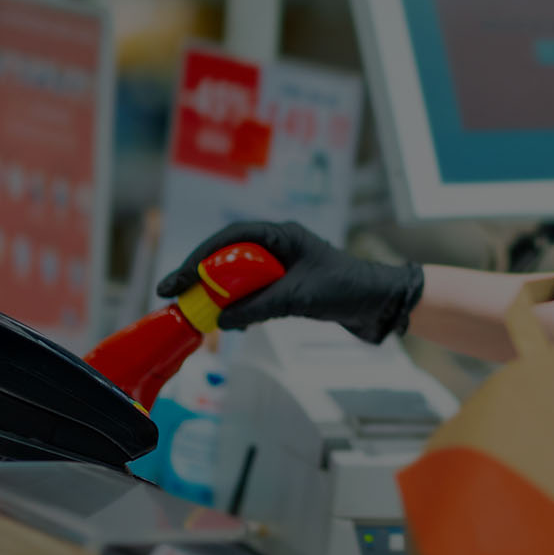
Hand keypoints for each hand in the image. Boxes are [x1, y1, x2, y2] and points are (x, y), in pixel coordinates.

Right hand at [156, 221, 423, 343]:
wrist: (381, 303)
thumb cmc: (346, 289)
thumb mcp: (299, 297)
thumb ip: (259, 306)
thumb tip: (220, 319)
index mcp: (282, 234)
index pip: (230, 237)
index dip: (199, 257)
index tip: (177, 279)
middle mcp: (279, 245)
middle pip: (228, 254)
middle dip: (200, 274)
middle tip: (173, 294)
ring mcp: (283, 265)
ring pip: (239, 274)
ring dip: (217, 290)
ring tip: (192, 309)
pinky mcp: (289, 285)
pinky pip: (253, 290)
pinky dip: (238, 303)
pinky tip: (228, 320)